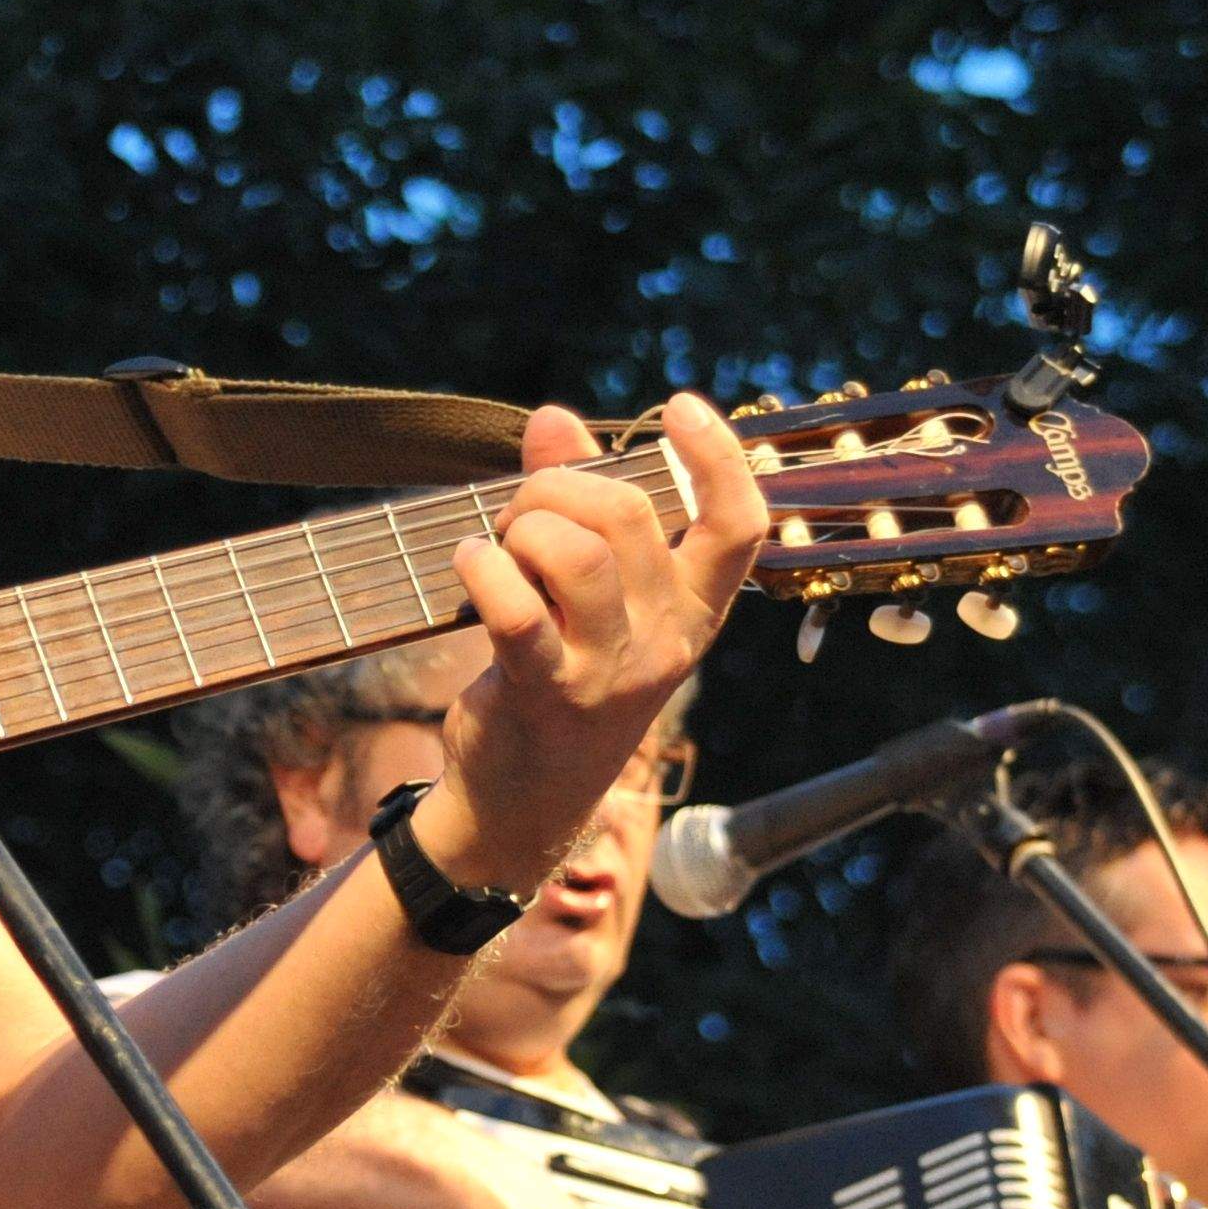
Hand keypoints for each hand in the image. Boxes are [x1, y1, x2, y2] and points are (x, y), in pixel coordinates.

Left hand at [419, 396, 764, 894]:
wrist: (524, 800)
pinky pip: (515, 609)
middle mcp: (665, 640)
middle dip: (556, 487)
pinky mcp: (548, 693)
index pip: (740, 527)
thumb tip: (555, 417)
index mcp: (693, 611)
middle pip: (627, 514)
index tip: (682, 408)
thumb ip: (578, 501)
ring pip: (575, 552)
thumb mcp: (589, 595)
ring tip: (497, 546)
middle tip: (520, 514)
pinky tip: (467, 563)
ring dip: (520, 525)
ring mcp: (610, 671)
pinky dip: (481, 568)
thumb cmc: (559, 677)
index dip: (721, 459)